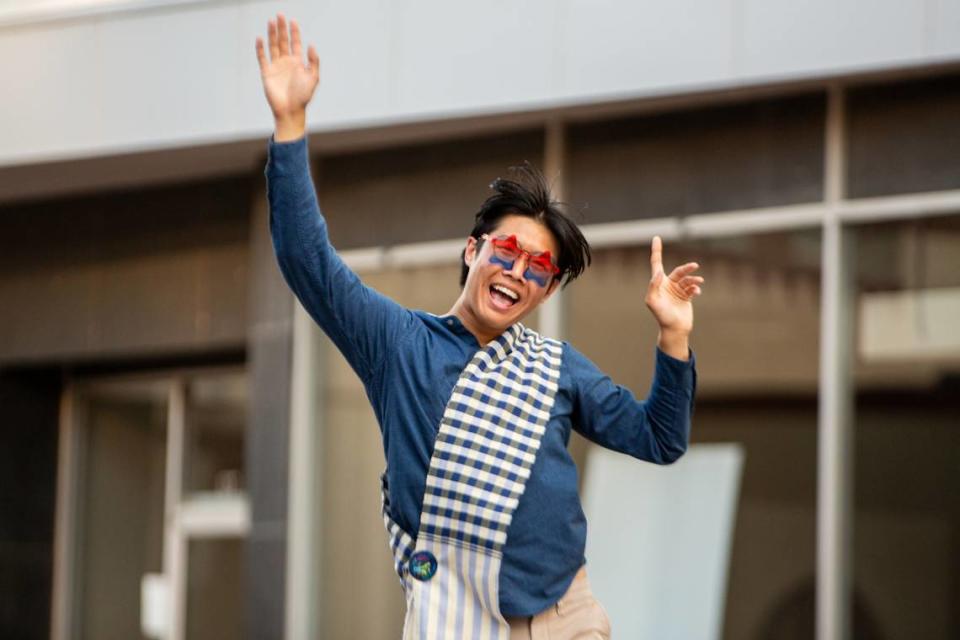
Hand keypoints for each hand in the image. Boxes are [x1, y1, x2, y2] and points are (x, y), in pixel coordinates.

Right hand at [255, 14, 319, 140]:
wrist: (291, 110)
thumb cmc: (303, 96)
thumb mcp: (313, 78)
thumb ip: (313, 62)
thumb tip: (311, 45)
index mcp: (297, 63)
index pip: (295, 43)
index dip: (294, 32)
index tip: (292, 20)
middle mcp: (286, 62)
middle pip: (283, 41)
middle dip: (282, 28)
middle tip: (280, 15)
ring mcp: (276, 67)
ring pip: (273, 46)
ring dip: (272, 34)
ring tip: (271, 22)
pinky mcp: (266, 73)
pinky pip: (262, 58)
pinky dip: (260, 48)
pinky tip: (260, 38)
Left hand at [645, 236, 702, 357]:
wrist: (674, 329)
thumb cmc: (661, 316)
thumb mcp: (653, 301)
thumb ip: (654, 286)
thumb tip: (658, 272)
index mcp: (658, 283)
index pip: (657, 263)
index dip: (656, 251)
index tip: (656, 237)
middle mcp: (668, 285)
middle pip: (679, 271)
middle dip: (687, 268)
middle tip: (694, 266)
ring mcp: (678, 290)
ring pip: (688, 279)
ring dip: (694, 279)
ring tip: (699, 282)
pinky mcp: (686, 296)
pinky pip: (693, 287)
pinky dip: (696, 287)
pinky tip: (696, 291)